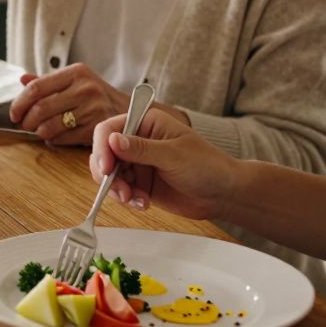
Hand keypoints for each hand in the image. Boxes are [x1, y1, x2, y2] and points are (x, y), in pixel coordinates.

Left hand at [10, 64, 127, 144]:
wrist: (131, 111)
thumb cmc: (96, 96)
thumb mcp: (75, 81)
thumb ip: (48, 81)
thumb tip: (22, 79)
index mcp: (76, 72)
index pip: (36, 87)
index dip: (19, 103)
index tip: (14, 114)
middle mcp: (86, 88)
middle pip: (41, 108)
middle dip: (27, 121)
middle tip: (24, 126)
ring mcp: (94, 108)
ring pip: (51, 126)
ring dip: (39, 132)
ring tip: (39, 131)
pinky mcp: (98, 128)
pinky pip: (64, 138)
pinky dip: (54, 140)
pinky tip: (55, 137)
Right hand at [90, 109, 238, 218]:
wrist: (224, 194)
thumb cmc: (207, 165)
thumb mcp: (174, 155)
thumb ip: (141, 149)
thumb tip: (112, 140)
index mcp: (145, 123)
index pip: (109, 129)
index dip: (102, 148)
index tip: (106, 168)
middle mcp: (136, 141)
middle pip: (104, 154)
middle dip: (108, 175)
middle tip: (120, 191)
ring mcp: (136, 163)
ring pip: (109, 175)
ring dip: (117, 190)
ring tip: (135, 200)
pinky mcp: (139, 183)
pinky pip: (120, 190)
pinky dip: (127, 199)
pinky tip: (144, 204)